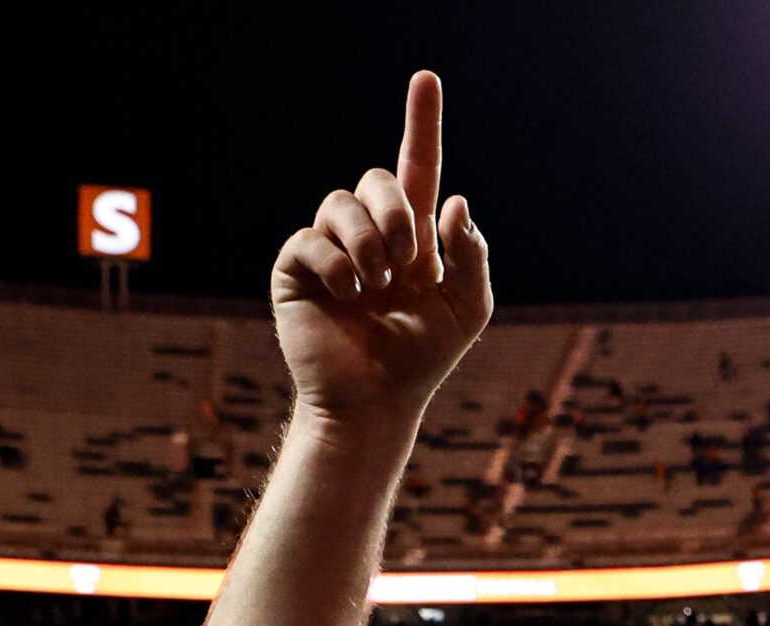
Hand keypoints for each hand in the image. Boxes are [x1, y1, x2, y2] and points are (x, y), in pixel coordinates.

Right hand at [270, 71, 491, 424]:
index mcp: (412, 238)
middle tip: (407, 260)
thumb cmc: (422, 359)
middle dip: (397, 211)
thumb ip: (472, 253)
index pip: (417, 169)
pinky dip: (337, 264)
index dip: (422, 124)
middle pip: (376, 179)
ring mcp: (330, 251)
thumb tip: (456, 200)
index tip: (426, 79)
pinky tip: (350, 294)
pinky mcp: (297, 271)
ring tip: (377, 285)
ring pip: (341, 204)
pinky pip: (310, 239)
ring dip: (368, 242)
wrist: (375, 402)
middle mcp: (369, 236)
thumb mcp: (467, 307)